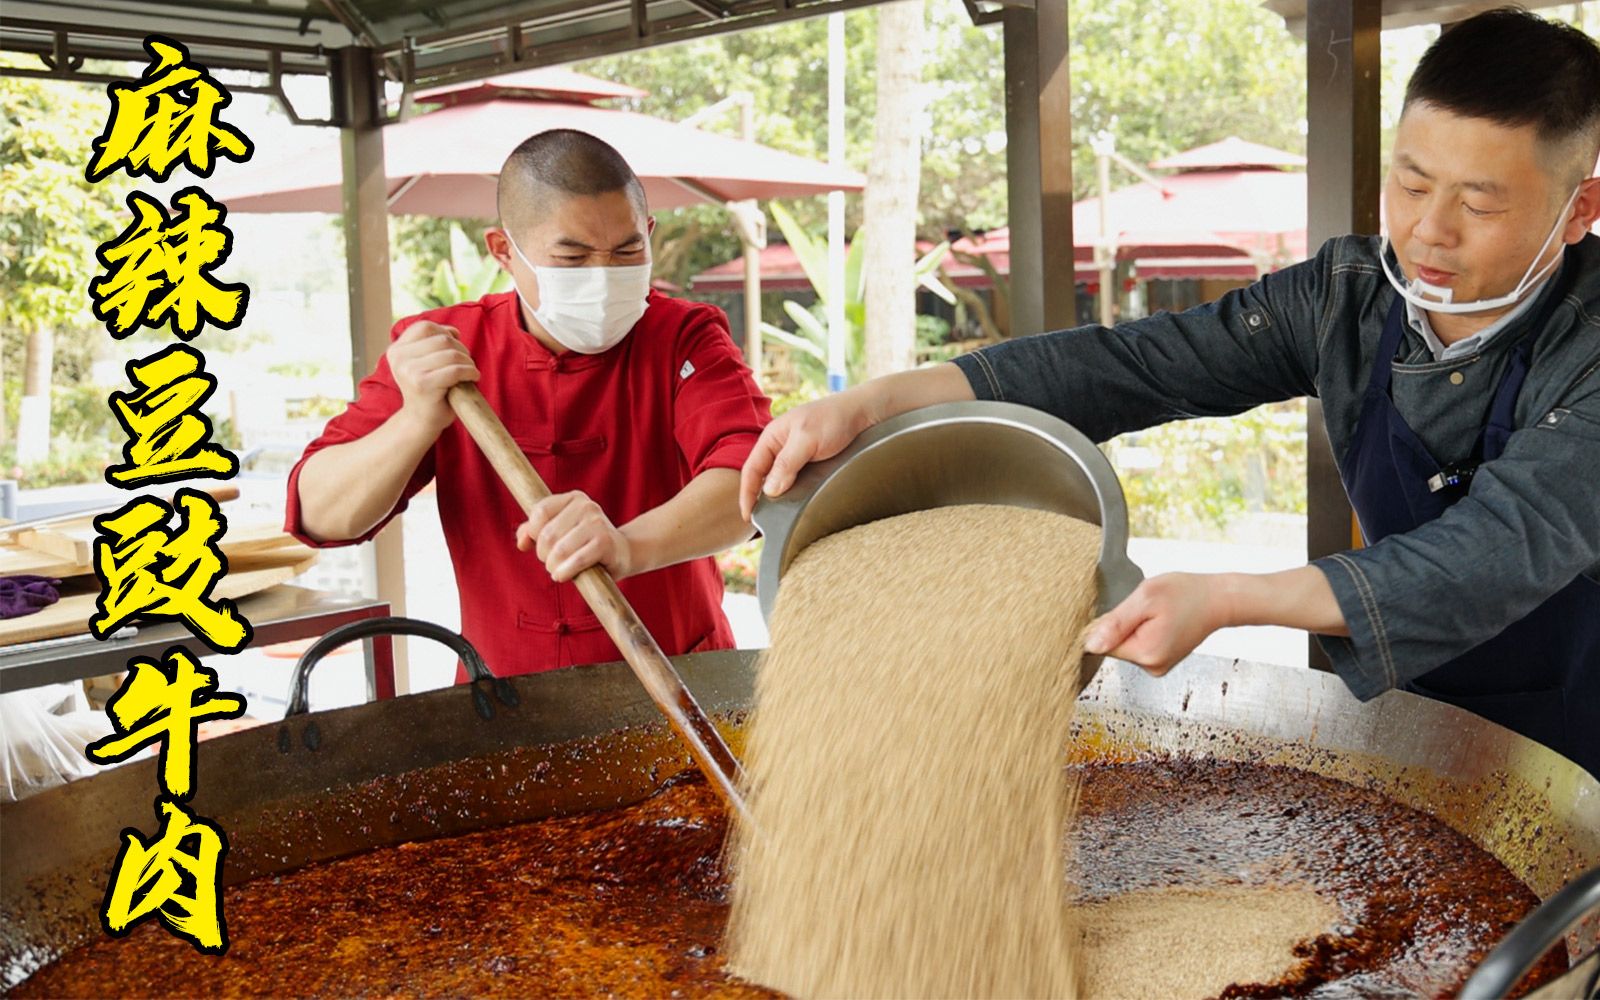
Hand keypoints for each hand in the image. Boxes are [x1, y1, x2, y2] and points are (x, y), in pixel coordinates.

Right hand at [388, 320, 479, 436]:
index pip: (425, 327)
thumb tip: (453, 331)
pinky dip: (470, 372)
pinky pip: (455, 370)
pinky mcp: (423, 384)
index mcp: (396, 350)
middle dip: (461, 349)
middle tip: (466, 364)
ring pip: (451, 353)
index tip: (455, 347)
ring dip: (468, 362)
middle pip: (442, 339)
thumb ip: (434, 344)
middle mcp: (399, 358)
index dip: (445, 332)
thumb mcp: (426, 363)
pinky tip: (473, 378)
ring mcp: (409, 370)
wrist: (421, 423)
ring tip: (470, 372)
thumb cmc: (430, 392)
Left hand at [515, 492, 632, 581]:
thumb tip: (521, 541)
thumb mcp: (561, 531)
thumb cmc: (586, 543)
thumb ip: (535, 532)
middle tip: (551, 562)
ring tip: (558, 570)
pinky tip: (563, 575)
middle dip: (543, 555)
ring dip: (553, 567)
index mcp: (573, 498)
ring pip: (560, 550)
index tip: (539, 546)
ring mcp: (597, 523)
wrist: (623, 552)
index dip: (533, 533)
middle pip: (547, 534)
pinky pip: (576, 560)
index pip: (540, 512)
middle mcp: (586, 506)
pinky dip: (564, 572)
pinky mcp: (605, 543)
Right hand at [738, 389, 878, 519]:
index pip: (752, 469)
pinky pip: (796, 483)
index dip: (747, 494)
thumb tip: (769, 491)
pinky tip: (797, 507)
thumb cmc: (833, 419)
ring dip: (779, 499)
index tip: (748, 517)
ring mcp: (796, 457)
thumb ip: (787, 463)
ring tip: (778, 520)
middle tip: (762, 524)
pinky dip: (794, 496)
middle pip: (763, 478)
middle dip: (760, 500)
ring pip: (780, 483)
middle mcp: (780, 448)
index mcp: (772, 438)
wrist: (863, 414)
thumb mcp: (807, 439)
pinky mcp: (811, 465)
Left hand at [1082, 573, 1230, 674]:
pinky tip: (1159, 620)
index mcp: (1146, 653)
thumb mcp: (1146, 598)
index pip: (1103, 645)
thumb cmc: (1187, 593)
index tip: (1124, 610)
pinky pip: (1139, 645)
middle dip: (1122, 624)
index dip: (1106, 625)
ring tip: (1156, 613)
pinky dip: (1143, 631)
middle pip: (1115, 646)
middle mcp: (1152, 666)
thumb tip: (1090, 645)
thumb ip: (1115, 623)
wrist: (1218, 599)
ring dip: (1133, 627)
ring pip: (1126, 645)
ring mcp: (1158, 666)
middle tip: (1146, 609)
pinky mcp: (1161, 660)